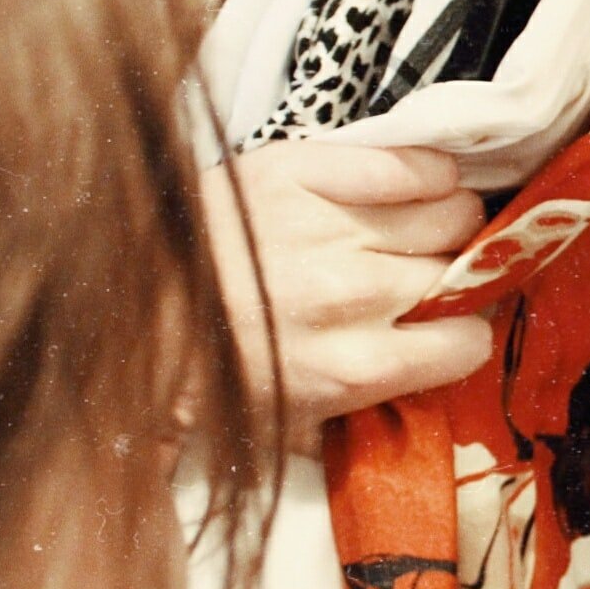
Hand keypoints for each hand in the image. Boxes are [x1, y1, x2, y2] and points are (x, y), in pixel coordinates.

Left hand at [203, 142, 494, 438]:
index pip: (468, 344)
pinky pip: (409, 163)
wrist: (121, 303)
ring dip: (448, 222)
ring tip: (420, 229)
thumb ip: (362, 418)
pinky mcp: (303, 170)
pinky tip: (415, 185)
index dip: (460, 336)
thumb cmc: (208, 369)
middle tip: (428, 277)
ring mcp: (329, 227)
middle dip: (456, 276)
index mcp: (352, 367)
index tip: (444, 329)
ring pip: (454, 212)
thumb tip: (427, 403)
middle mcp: (351, 295)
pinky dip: (427, 172)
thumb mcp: (287, 425)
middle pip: (465, 272)